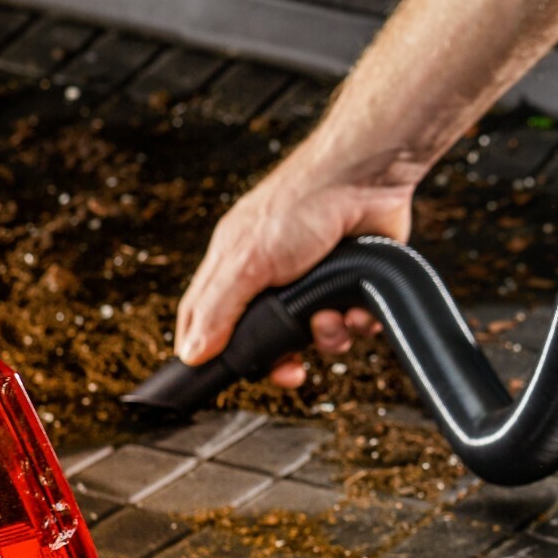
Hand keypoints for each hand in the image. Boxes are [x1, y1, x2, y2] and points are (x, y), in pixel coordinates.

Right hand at [174, 146, 414, 387]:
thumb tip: (192, 353)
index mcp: (235, 267)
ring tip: (332, 317)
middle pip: (270, 340)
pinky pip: (352, 323)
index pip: (210, 320)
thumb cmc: (300, 204)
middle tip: (294, 370)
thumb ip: (220, 308)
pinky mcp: (352, 285)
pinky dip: (358, 322)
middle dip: (285, 358)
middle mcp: (273, 277)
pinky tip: (358, 308)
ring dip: (327, 337)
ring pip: (316, 337)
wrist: (365, 182)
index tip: (228, 376)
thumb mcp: (248, 260)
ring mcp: (315, 282)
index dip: (216, 351)